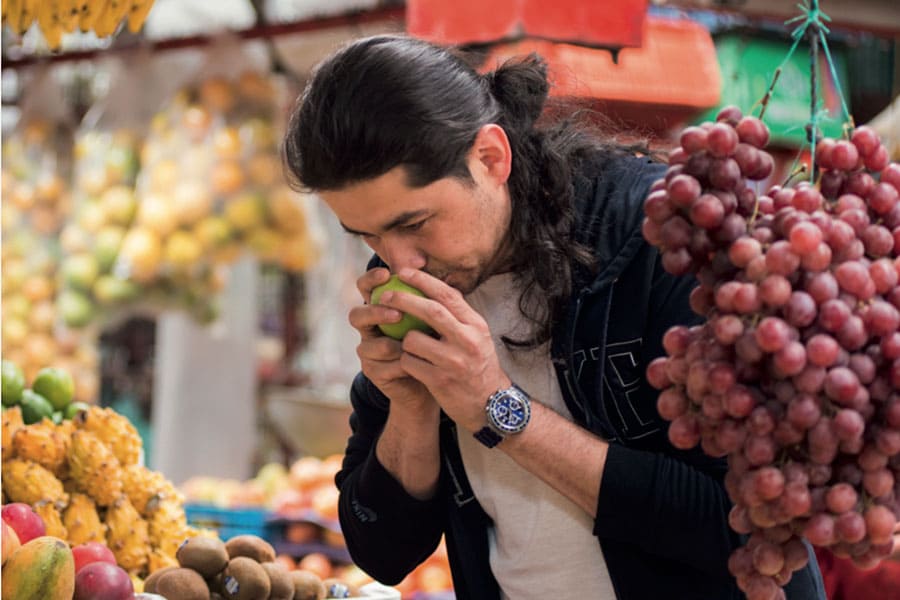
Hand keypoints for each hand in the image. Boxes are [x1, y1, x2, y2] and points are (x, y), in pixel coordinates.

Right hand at [349, 267, 434, 409]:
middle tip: (397, 313)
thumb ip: (426, 294)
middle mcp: (369, 328)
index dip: (371, 279)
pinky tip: (412, 365)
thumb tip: (423, 260)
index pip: (366, 288)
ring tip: (409, 346)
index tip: (387, 274)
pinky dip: (399, 365)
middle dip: (374, 312)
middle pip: (356, 315)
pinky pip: (381, 367)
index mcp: (380, 308)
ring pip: (368, 345)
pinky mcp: (373, 372)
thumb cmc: (435, 339)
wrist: (434, 375)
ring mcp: (368, 351)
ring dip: (389, 344)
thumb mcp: (433, 316)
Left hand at [375, 268, 510, 432]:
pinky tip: (410, 364)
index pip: (448, 295)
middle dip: (403, 299)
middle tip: (385, 295)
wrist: (490, 405)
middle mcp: (467, 340)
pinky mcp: (439, 381)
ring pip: (413, 339)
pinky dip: (405, 360)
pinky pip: (409, 363)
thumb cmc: (478, 366)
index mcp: (476, 325)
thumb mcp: (477, 337)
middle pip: (430, 311)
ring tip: (408, 345)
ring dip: (403, 339)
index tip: (404, 272)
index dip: (423, 280)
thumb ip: (459, 316)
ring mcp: (453, 362)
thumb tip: (434, 287)